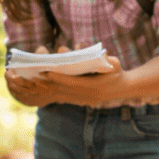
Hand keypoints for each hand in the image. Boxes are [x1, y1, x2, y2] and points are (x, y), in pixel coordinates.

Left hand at [5, 55, 123, 107]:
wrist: (123, 88)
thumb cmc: (117, 72)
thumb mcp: (115, 64)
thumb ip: (107, 60)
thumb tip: (101, 56)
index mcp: (95, 87)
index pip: (73, 82)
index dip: (59, 78)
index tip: (47, 72)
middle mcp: (88, 96)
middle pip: (65, 90)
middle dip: (49, 83)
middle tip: (35, 77)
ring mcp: (85, 100)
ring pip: (63, 95)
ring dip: (49, 89)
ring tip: (36, 82)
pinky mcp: (83, 102)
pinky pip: (66, 98)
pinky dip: (56, 93)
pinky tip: (46, 88)